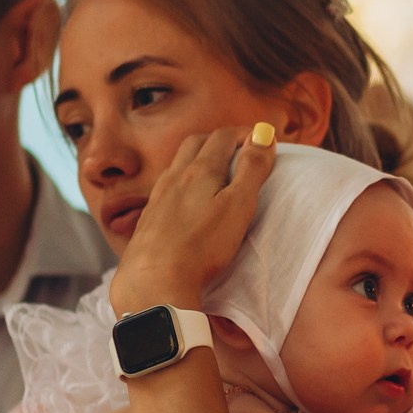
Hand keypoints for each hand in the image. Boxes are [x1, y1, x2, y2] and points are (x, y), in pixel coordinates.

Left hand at [110, 126, 276, 315]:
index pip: (223, 137)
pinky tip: (187, 200)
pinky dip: (182, 181)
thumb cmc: (202, 244)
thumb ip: (252, 168)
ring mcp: (158, 197)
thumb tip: (263, 134)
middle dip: (219, 140)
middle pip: (195, 143)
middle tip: (239, 150)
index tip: (262, 139)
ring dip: (198, 158)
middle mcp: (175, 177)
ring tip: (215, 173)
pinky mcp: (149, 218)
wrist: (155, 279)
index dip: (245, 133)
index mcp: (200, 170)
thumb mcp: (239, 205)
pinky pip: (166, 187)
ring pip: (178, 164)